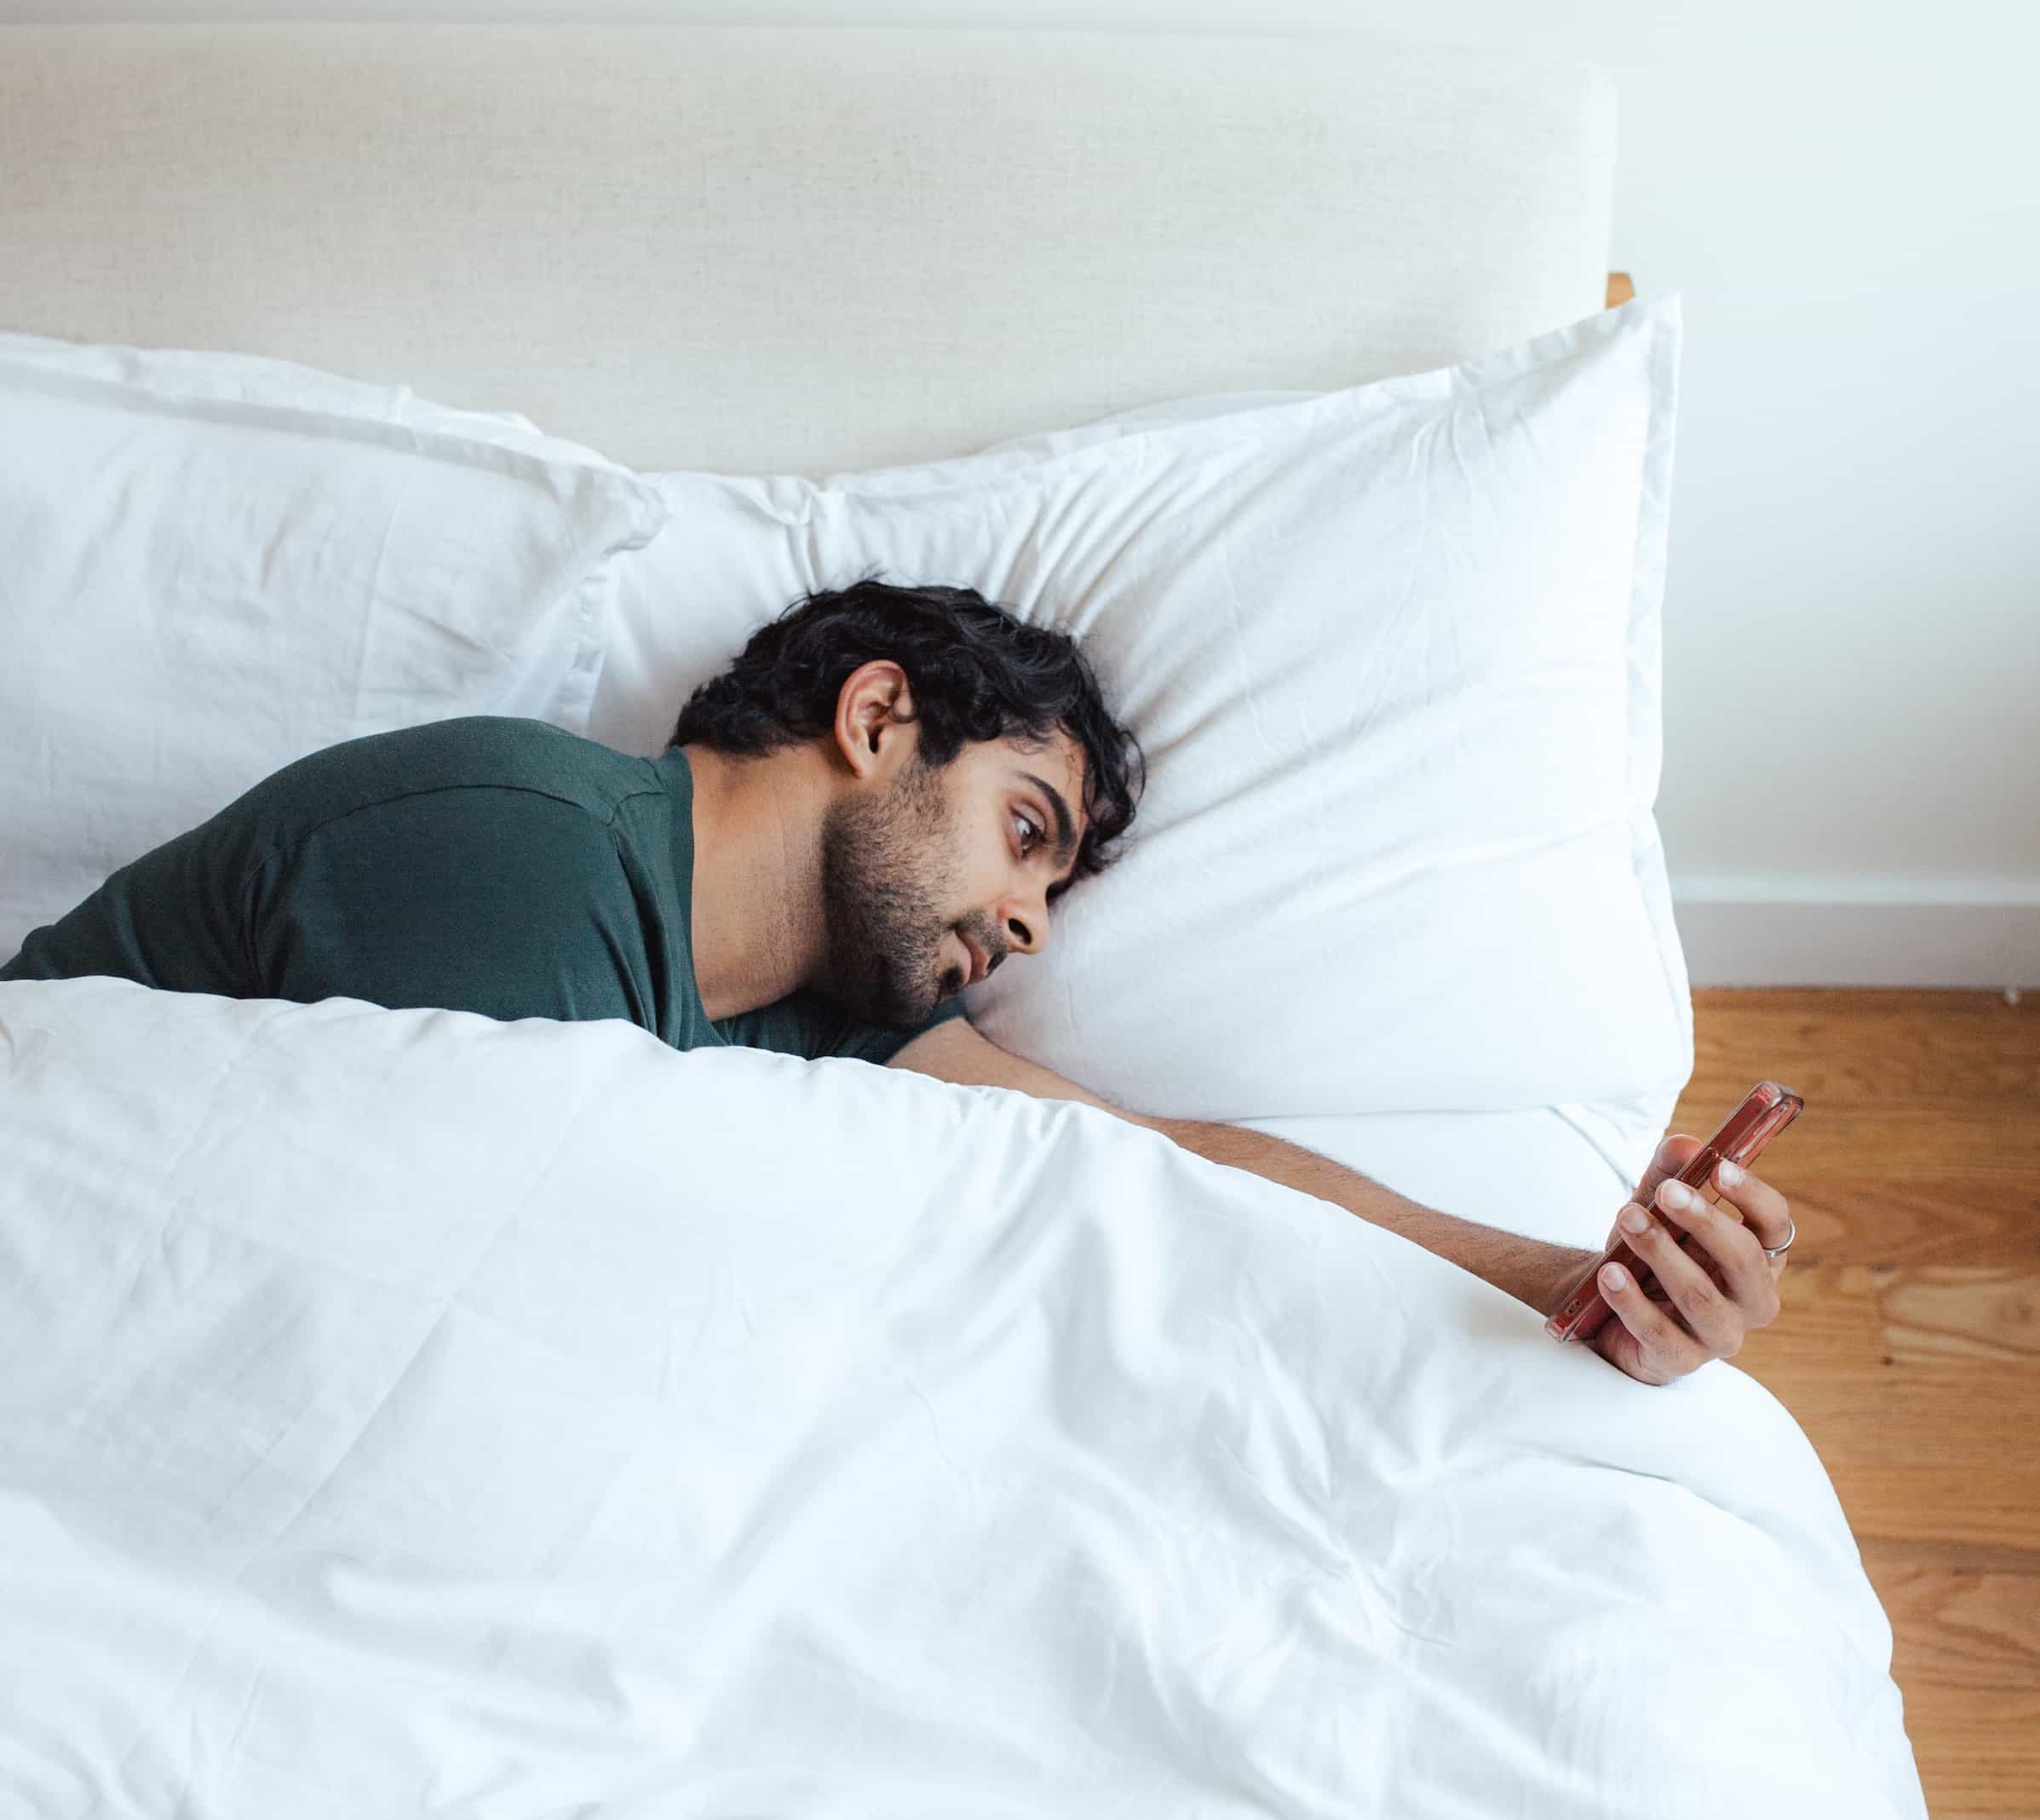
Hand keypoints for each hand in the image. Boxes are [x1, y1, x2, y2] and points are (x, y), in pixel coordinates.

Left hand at [1587, 1134, 1793, 1385]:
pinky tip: (1608, 1274)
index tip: (1720, 1168)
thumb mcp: (1654, 1205)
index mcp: (1758, 1257)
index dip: (1754, 1197)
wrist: (1604, 1303)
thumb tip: (1685, 1144)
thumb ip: (1669, 1172)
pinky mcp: (1679, 1361)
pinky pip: (1659, 1333)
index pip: (1776, 1225)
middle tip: (1666, 1193)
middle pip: (1744, 1261)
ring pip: (1700, 1297)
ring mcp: (1718, 1336)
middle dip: (1705, 1222)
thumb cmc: (1648, 1251)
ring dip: (1661, 1253)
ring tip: (1626, 1218)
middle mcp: (1750, 1300)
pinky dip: (1631, 1300)